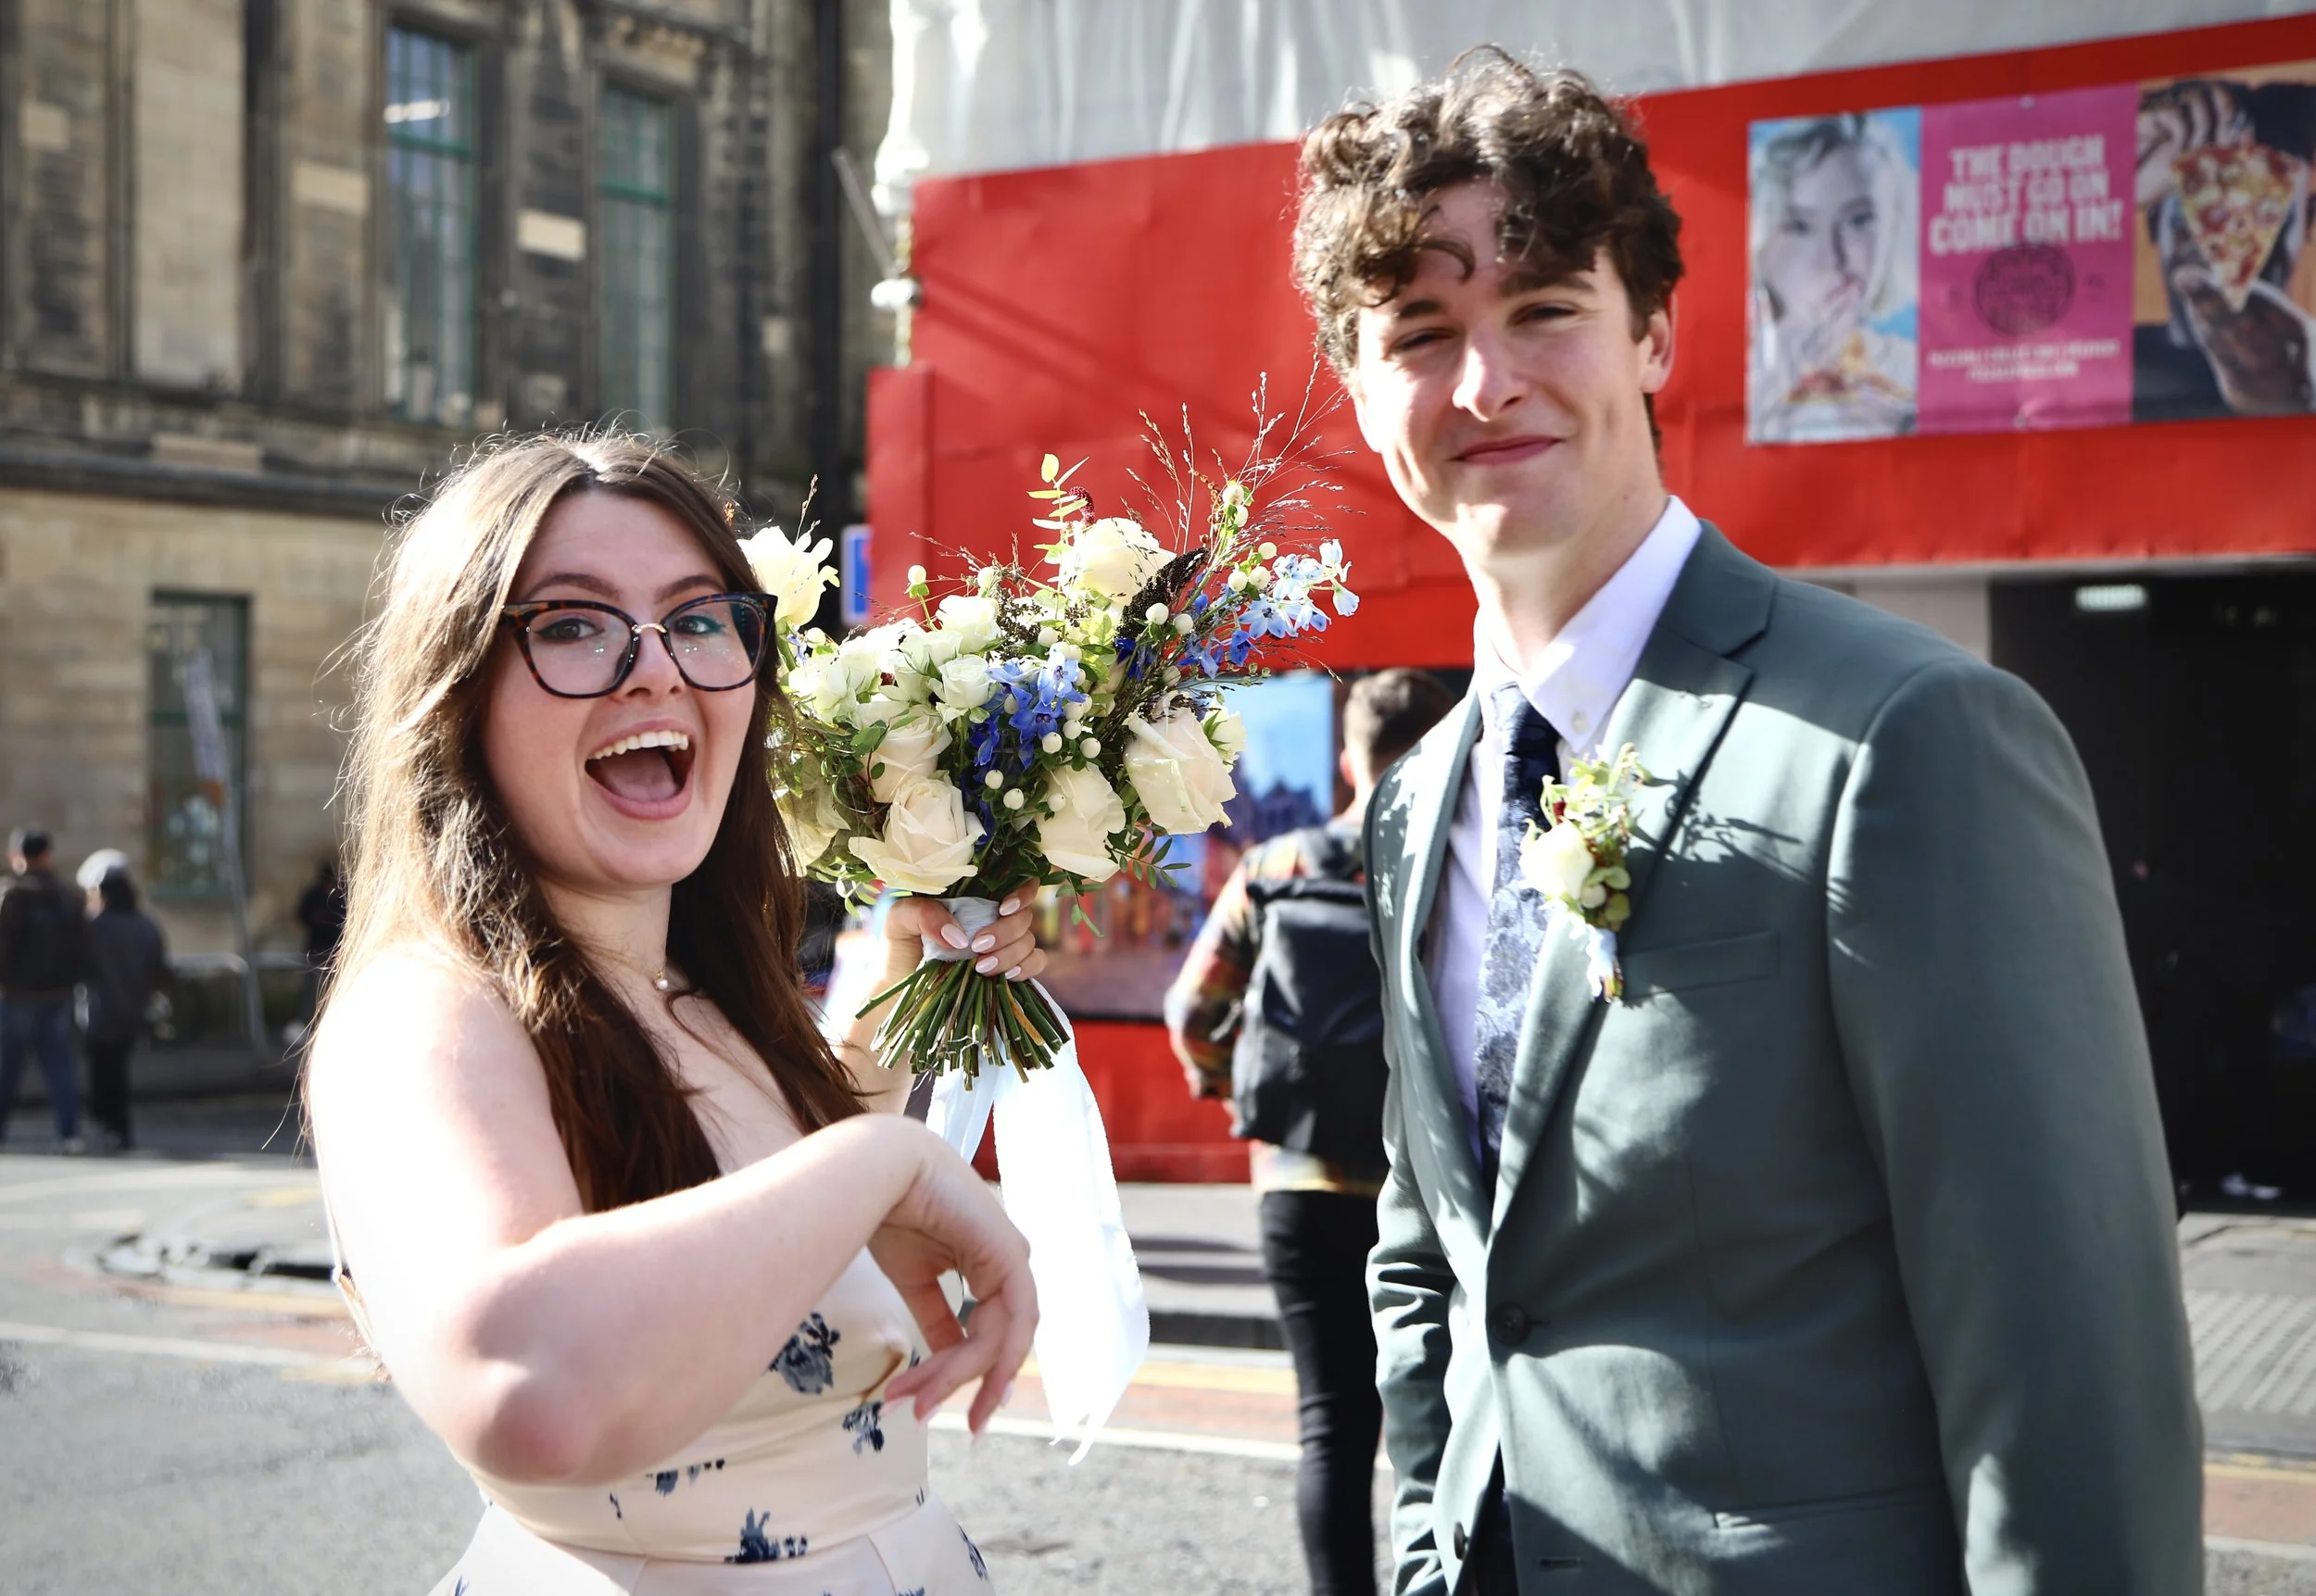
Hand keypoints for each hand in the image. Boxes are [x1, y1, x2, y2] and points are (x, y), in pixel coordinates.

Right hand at [875, 1129, 1037, 1431]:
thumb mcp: (916, 1279)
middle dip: (962, 1386)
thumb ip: (937, 1318)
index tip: (939, 1407)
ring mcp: (1014, 1260)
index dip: (971, 1374)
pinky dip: (980, 1356)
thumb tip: (944, 1359)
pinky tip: (950, 1379)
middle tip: (926, 1418)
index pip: (993, 1331)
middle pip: (998, 1342)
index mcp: (990, 1266)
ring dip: (956, 1376)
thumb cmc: (893, 1213)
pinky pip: (1006, 1322)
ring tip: (918, 1402)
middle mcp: (1009, 1265)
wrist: (880, 1171)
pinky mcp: (1011, 1257)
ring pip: (1001, 1340)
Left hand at [882, 887, 1048, 983]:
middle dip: (1007, 931)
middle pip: (1025, 914)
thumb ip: (923, 914)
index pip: (1015, 880)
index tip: (1003, 908)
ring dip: (1010, 954)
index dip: (1021, 891)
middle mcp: (993, 917)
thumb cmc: (900, 946)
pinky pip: (1036, 962)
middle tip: (977, 946)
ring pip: (1029, 940)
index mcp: (974, 896)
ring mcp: (1004, 944)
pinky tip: (1006, 975)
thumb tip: (959, 935)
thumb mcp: (901, 920)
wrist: (900, 987)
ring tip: (980, 968)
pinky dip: (1026, 967)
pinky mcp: (1009, 969)